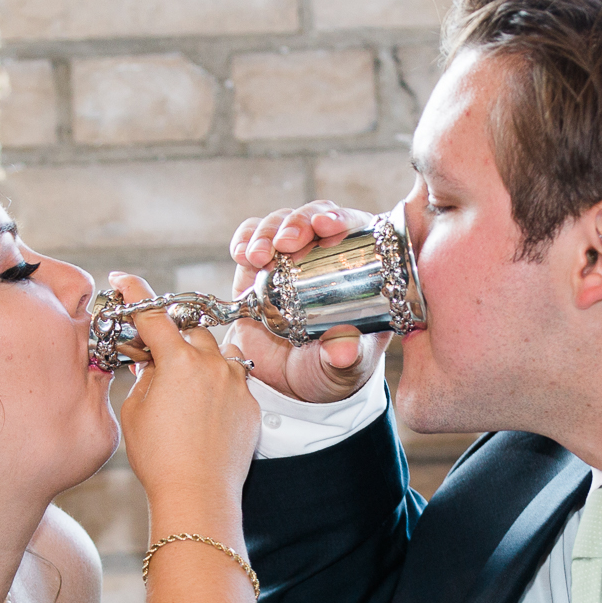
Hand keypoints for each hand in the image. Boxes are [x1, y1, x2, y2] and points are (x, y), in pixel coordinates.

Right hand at [110, 272, 259, 513]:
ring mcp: (237, 383)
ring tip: (185, 386)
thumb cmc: (159, 458)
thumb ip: (143, 377)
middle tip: (155, 358)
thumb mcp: (136, 412)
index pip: (152, 315)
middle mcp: (212, 363)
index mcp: (178, 359)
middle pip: (190, 333)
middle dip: (172, 339)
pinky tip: (204, 412)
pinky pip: (235, 382)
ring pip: (219, 354)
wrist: (198, 495)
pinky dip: (219, 387)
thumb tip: (150, 365)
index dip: (135, 295)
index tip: (124, 282)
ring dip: (201, 360)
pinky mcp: (252, 406)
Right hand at [226, 200, 389, 403]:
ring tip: (258, 256)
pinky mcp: (258, 268)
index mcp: (360, 267)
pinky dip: (244, 239)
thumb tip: (343, 351)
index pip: (356, 227)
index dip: (341, 218)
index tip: (326, 227)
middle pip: (314, 216)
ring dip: (268, 232)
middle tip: (286, 243)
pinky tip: (241, 253)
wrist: (290, 386)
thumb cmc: (331, 370)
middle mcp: (324, 253)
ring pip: (280, 223)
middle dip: (299, 222)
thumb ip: (346, 358)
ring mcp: (289, 257)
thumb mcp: (346, 367)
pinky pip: (250, 239)